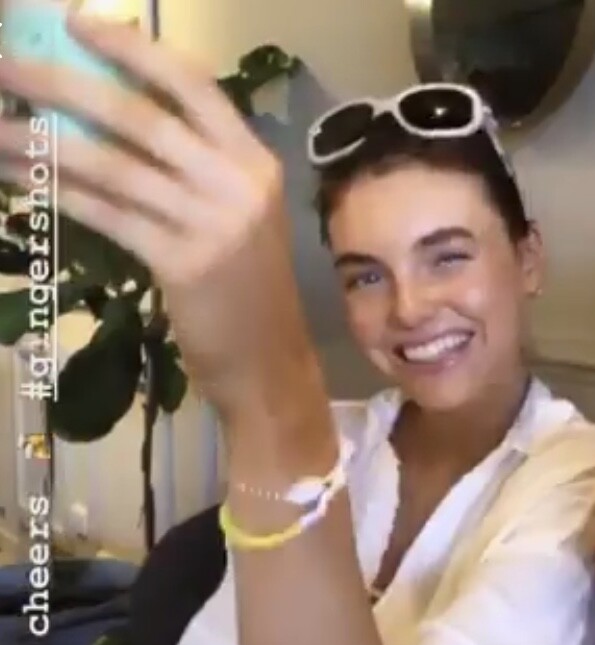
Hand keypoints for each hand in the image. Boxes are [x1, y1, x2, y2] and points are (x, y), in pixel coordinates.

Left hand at [0, 16, 320, 424]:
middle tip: (5, 66)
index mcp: (254, 161)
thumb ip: (190, 169)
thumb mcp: (235, 215)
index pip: (193, 86)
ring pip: (113, 166)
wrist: (269, 360)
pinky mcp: (183, 264)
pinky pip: (106, 215)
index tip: (76, 22)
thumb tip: (103, 117)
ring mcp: (213, 224)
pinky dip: (57, 192)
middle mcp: (238, 184)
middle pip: (141, 117)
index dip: (133, 50)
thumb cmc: (246, 287)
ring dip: (42, 142)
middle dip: (63, 84)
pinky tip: (19, 178)